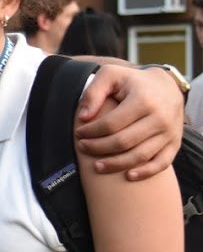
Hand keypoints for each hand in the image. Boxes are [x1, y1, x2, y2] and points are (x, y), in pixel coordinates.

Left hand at [74, 65, 183, 179]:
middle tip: (82, 147)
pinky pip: (162, 163)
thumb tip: (83, 117)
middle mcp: (159, 118)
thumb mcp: (111, 75)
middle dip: (98, 148)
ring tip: (97, 166)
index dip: (91, 132)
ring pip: (140, 155)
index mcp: (143, 101)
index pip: (111, 124)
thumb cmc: (132, 82)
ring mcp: (169, 132)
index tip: (79, 133)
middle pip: (123, 142)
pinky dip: (146, 172)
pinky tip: (128, 176)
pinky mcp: (174, 143)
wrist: (166, 86)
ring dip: (116, 164)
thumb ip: (94, 93)